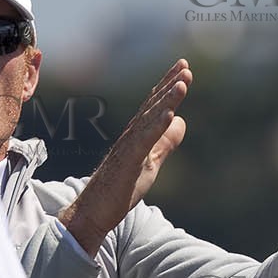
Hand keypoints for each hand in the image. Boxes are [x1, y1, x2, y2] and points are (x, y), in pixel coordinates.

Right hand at [56, 60, 190, 255]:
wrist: (92, 212)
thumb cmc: (118, 189)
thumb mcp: (150, 163)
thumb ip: (164, 143)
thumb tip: (181, 121)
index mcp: (137, 136)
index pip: (154, 107)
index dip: (168, 88)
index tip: (183, 69)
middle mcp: (131, 136)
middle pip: (152, 105)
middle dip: (169, 85)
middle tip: (184, 66)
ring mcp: (127, 148)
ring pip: (149, 119)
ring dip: (166, 100)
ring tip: (182, 82)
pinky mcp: (127, 162)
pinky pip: (143, 141)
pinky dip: (156, 127)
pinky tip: (170, 114)